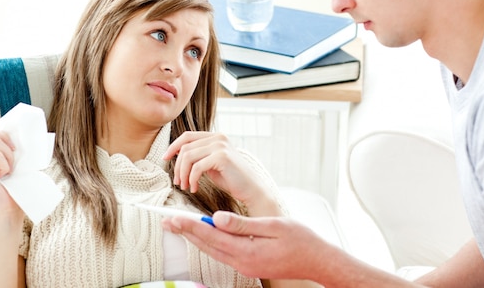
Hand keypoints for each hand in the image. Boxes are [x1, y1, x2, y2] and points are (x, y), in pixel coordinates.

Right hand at [0, 128, 22, 218]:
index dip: (2, 134)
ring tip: (8, 171)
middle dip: (4, 139)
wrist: (9, 212)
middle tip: (12, 157)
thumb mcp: (15, 165)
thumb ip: (11, 150)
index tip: (14, 149)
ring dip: (8, 155)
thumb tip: (23, 134)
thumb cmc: (15, 191)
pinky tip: (3, 177)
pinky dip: (5, 164)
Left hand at [162, 211, 322, 279]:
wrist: (317, 261)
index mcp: (247, 251)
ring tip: (179, 227)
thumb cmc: (300, 240)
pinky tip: (203, 235)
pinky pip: (222, 253)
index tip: (173, 217)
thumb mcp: (273, 226)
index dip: (190, 225)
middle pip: (207, 245)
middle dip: (186, 232)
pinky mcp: (248, 265)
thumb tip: (216, 217)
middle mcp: (242, 262)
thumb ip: (243, 223)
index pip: (211, 236)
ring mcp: (245, 266)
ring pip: (212, 251)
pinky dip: (209, 243)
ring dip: (195, 238)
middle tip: (166, 222)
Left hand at [163, 131, 275, 212]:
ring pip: (188, 156)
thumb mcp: (211, 164)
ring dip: (183, 174)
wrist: (251, 189)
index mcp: (215, 137)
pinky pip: (197, 167)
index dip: (173, 146)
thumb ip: (198, 156)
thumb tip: (178, 154)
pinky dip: (192, 179)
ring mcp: (220, 145)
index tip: (165, 158)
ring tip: (186, 186)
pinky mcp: (222, 157)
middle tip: (178, 182)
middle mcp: (218, 137)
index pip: (188, 136)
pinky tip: (195, 188)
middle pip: (185, 147)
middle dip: (178, 166)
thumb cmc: (231, 179)